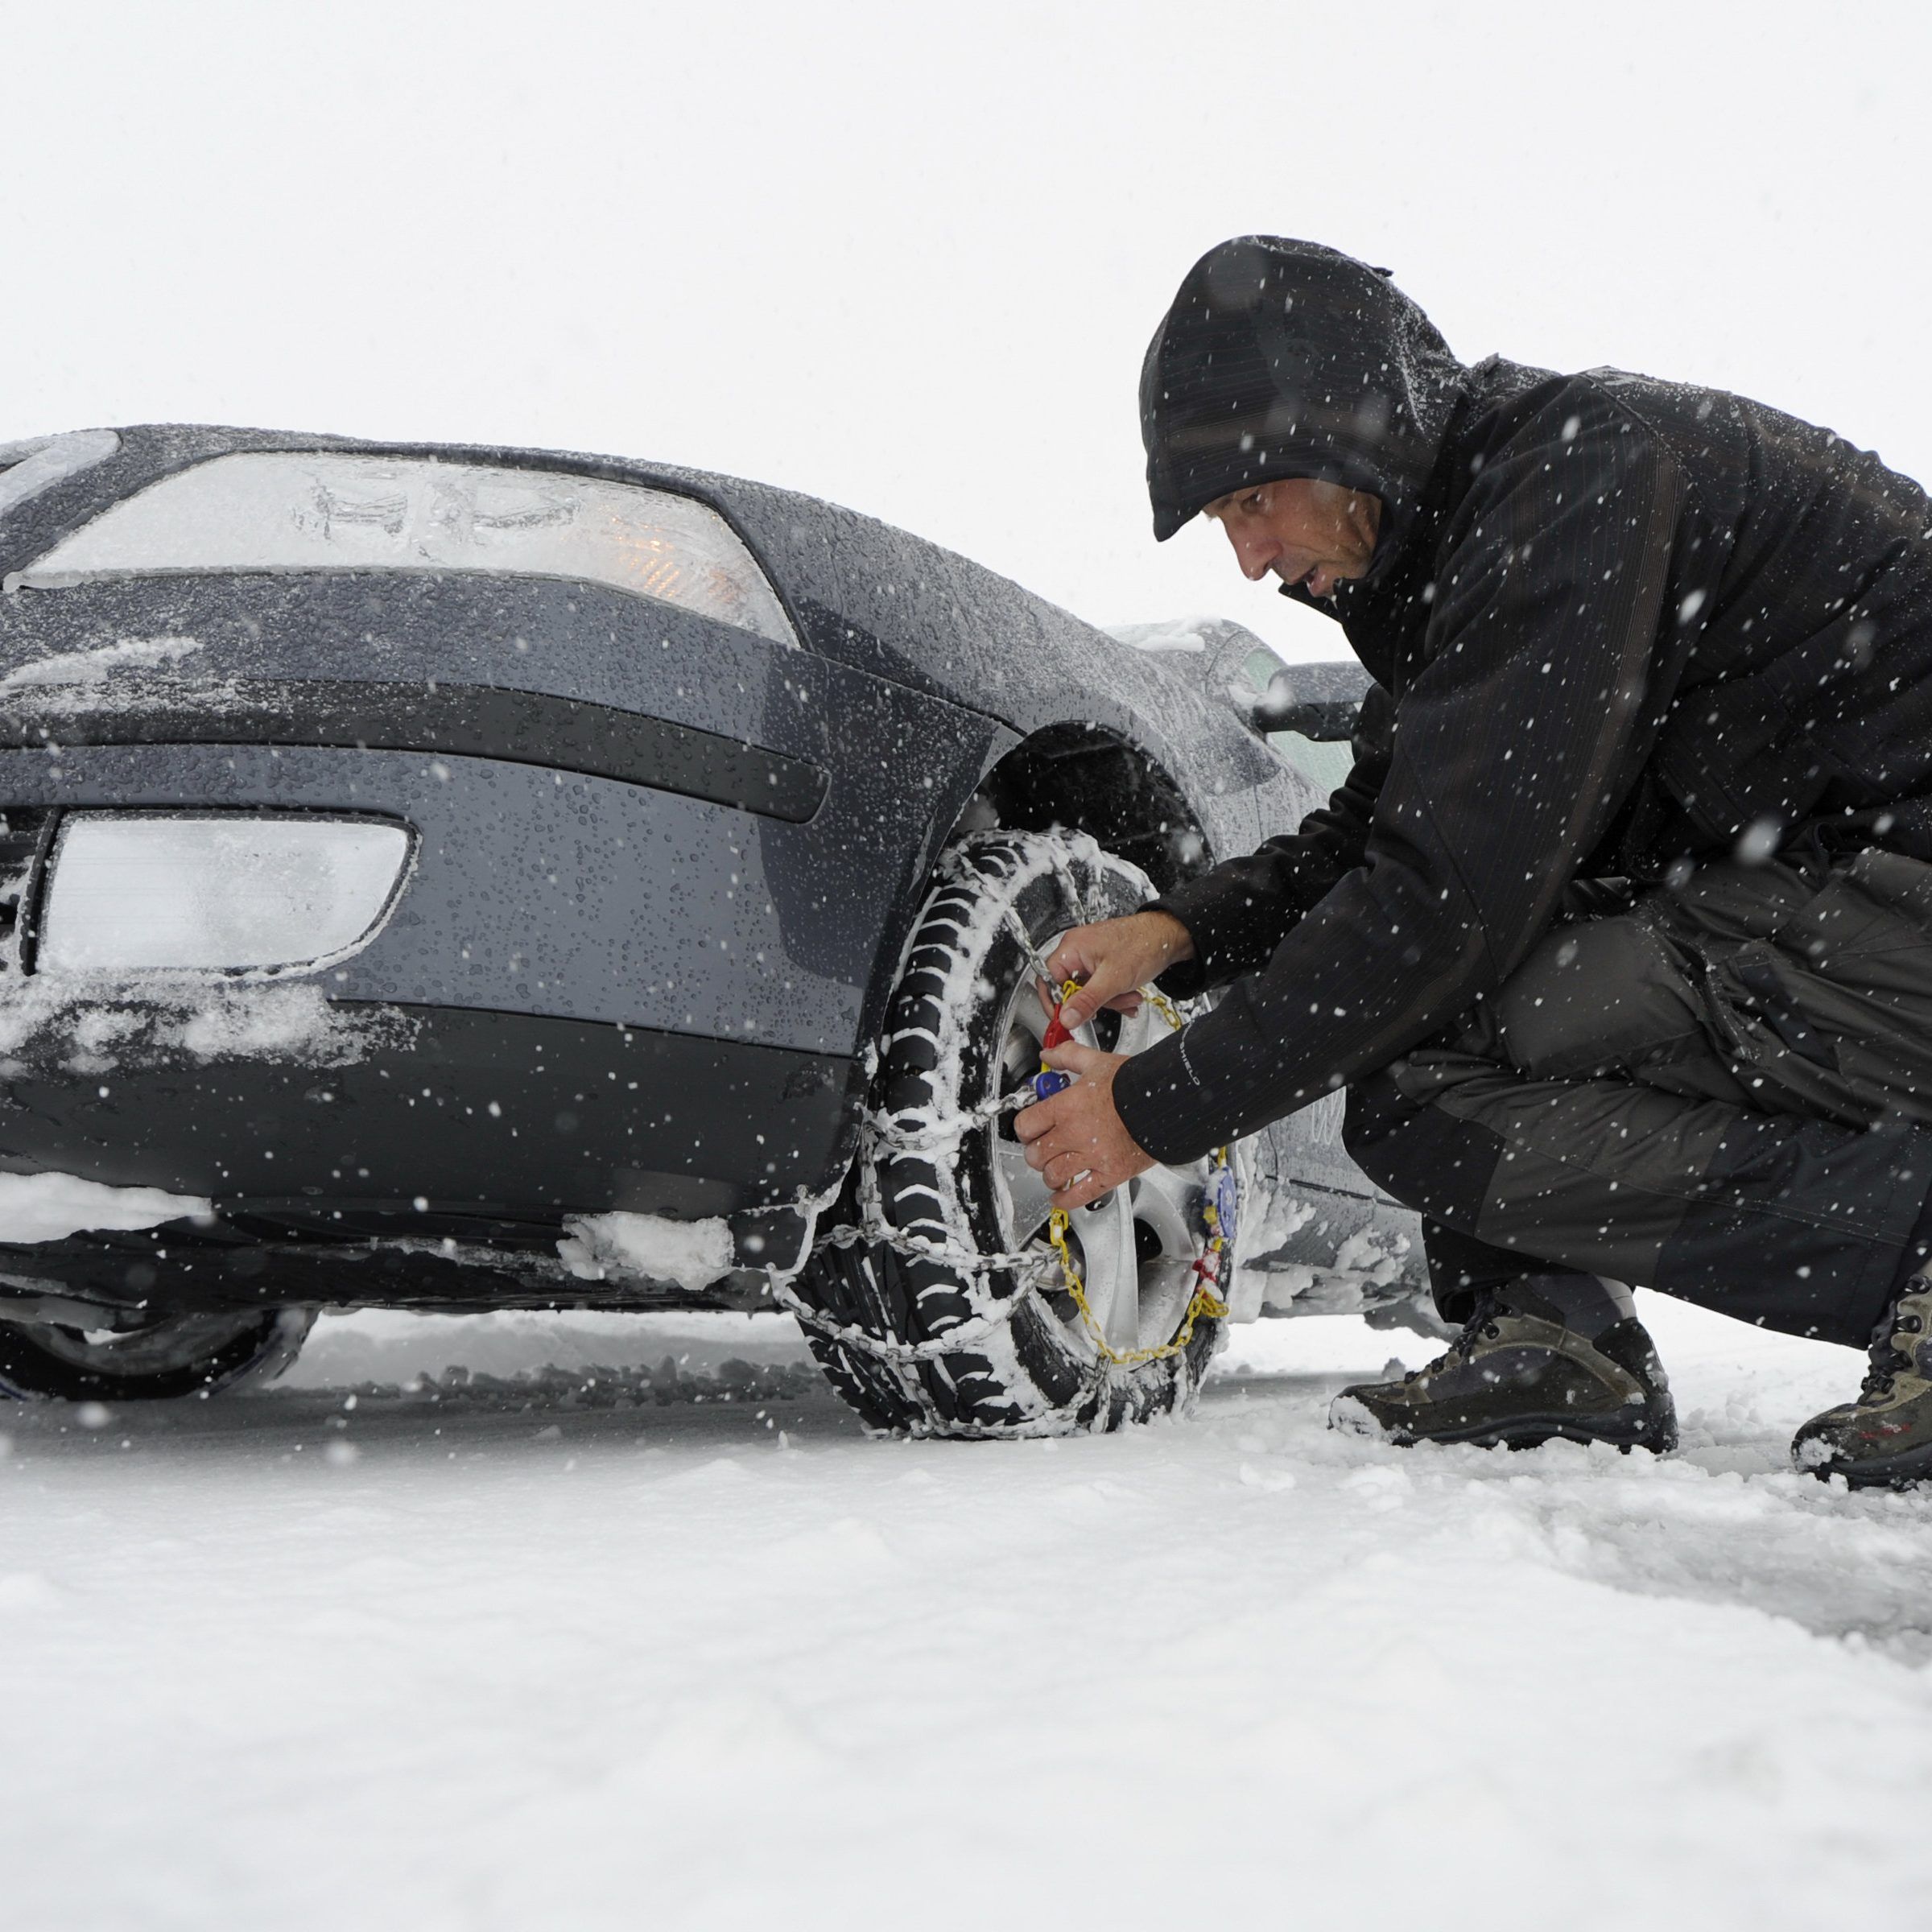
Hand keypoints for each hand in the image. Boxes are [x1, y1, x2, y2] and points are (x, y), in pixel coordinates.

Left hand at [1013, 1041, 1155, 1211]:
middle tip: (1040, 1149)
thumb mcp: (1097, 1062)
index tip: (1029, 1129)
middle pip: (1036, 1154)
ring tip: (1052, 1170)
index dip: (1024, 1128)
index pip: (1026, 1125)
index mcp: (1067, 1107)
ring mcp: (1092, 1157)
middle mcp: (1075, 1134)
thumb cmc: (1135, 1083)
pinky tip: (1060, 1196)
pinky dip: (1065, 1199)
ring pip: (1053, 1175)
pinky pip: (1080, 1194)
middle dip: (1035, 1153)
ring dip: (1049, 1174)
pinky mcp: (1110, 1174)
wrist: (1168, 1102)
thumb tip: (1049, 1052)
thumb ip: (1069, 1056)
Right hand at [1042, 910, 1193, 1031]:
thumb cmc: (1142, 944)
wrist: (1168, 936)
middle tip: (1111, 1004)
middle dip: (1094, 1002)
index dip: (1056, 1002)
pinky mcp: (1104, 963)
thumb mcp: (1113, 979)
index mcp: (1072, 948)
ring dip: (1110, 1000)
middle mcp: (1078, 950)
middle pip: (1071, 988)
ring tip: (1129, 997)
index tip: (1066, 1019)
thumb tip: (1066, 1018)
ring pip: (1089, 990)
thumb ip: (1086, 1001)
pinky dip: (1115, 995)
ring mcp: (1091, 957)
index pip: (1048, 980)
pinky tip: (1129, 995)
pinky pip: (1101, 986)